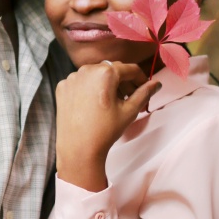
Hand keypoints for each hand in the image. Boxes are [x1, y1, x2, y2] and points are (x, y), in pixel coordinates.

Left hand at [55, 62, 161, 190]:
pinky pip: (81, 82)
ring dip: (106, 84)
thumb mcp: (130, 111)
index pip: (130, 69)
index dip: (141, 79)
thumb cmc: (105, 131)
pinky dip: (89, 89)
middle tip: (131, 98)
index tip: (145, 88)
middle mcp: (86, 70)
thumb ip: (144, 93)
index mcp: (105, 72)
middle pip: (112, 70)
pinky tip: (94, 105)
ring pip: (95, 75)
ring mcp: (72, 78)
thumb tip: (156, 84)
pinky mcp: (62, 87)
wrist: (78, 149)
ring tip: (112, 102)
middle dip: (124, 82)